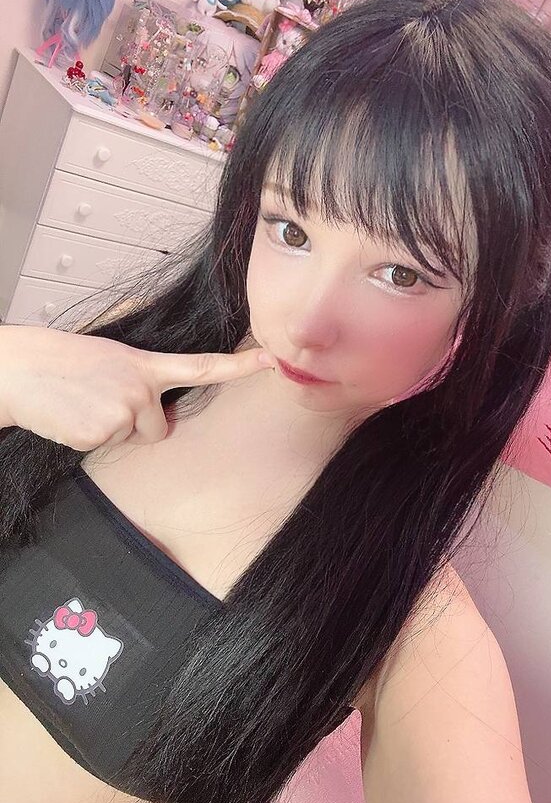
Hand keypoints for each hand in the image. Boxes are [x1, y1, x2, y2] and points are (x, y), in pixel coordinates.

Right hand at [0, 324, 272, 451]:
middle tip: (102, 400)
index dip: (241, 367)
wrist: (20, 370)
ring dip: (109, 428)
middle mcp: (141, 388)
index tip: (274, 362)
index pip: (203, 367)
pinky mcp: (102, 433)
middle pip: (159, 429)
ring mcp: (123, 411)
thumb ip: (143, 377)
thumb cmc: (63, 362)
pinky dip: (89, 436)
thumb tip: (158, 408)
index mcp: (145, 364)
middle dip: (136, 424)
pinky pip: (107, 446)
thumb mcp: (111, 356)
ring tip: (83, 403)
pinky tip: (72, 416)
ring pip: (133, 439)